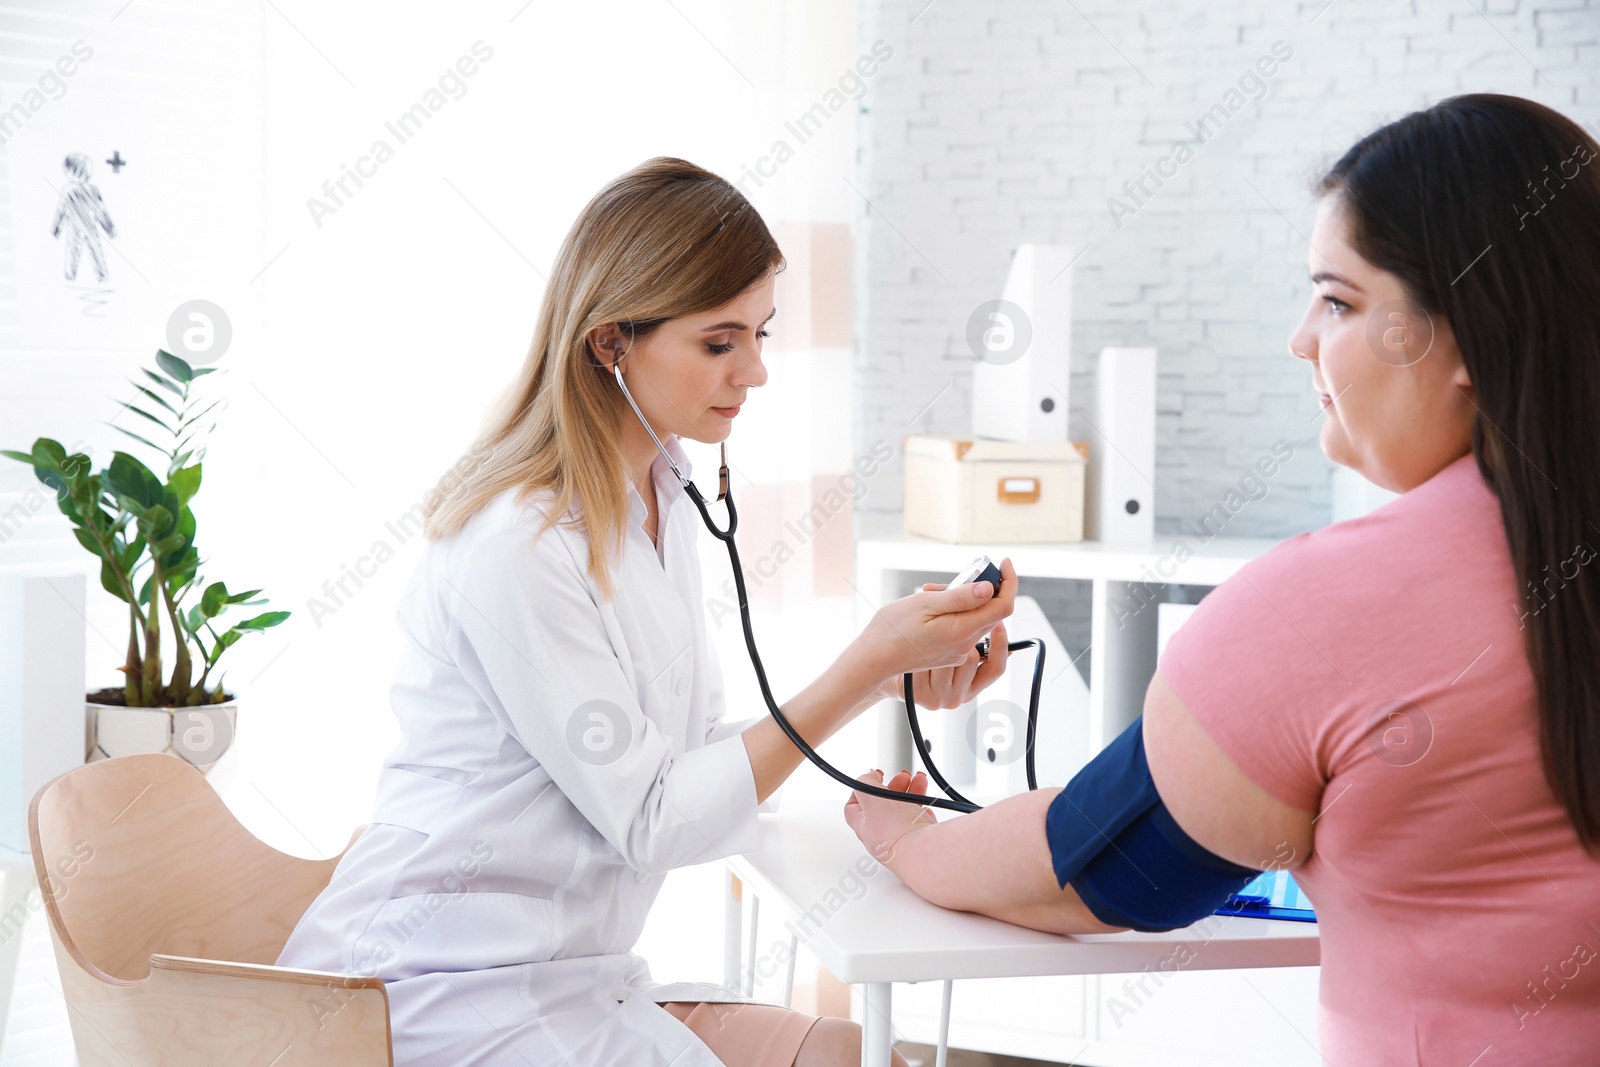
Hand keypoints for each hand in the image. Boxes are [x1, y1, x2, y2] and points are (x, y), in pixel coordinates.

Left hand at [844, 769, 937, 868]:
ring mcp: (902, 841)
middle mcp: (882, 837)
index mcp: (865, 827)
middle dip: (894, 786)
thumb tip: (867, 776)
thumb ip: (865, 782)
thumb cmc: (898, 832)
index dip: (862, 790)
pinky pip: (921, 824)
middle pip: (884, 806)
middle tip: (904, 776)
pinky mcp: (921, 843)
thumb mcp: (872, 796)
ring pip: (904, 812)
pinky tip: (926, 808)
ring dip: (912, 792)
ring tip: (920, 781)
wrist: (926, 853)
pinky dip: (924, 812)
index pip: (854, 808)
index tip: (875, 778)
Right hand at [877, 587, 1011, 708]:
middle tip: (952, 579)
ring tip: (932, 594)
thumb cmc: (892, 629)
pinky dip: (953, 614)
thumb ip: (960, 597)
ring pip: (974, 619)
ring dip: (963, 601)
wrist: (873, 658)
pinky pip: (961, 629)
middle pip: (990, 611)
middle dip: (979, 588)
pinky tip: (930, 610)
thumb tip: (989, 588)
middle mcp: (965, 645)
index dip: (1009, 582)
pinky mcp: (949, 654)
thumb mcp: (925, 604)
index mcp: (962, 630)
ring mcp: (957, 652)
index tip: (1005, 563)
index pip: (1003, 606)